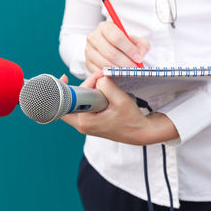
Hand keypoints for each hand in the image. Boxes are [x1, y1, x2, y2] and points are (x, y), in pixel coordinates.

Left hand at [59, 73, 178, 144]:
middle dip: (81, 87)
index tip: (74, 78)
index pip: (69, 100)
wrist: (141, 132)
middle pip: (69, 102)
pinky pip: (84, 106)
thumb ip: (106, 85)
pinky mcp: (91, 122)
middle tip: (96, 80)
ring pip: (77, 103)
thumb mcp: (121, 99)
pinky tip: (101, 91)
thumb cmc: (132, 119)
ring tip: (102, 86)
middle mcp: (82, 125)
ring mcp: (86, 125)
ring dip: (87, 91)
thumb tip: (97, 78)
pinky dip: (91, 96)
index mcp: (85, 121)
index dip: (75, 86)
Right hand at [85, 21, 149, 72]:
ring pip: (104, 63)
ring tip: (128, 71)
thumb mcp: (134, 41)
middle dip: (125, 62)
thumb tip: (140, 55)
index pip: (116, 38)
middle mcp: (93, 37)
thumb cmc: (123, 44)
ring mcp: (88, 51)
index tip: (138, 58)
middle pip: (110, 53)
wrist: (110, 48)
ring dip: (119, 70)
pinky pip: (99, 72)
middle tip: (134, 68)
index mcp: (105, 27)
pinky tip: (118, 74)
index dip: (129, 49)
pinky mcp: (88, 63)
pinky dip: (110, 75)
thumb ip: (141, 45)